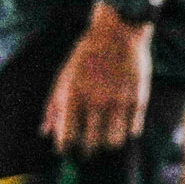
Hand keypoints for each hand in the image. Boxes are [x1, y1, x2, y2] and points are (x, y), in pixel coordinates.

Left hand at [43, 8, 151, 153]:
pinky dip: (127, 131)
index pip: (67, 139)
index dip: (66, 149)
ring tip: (106, 136)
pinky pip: (134, 130)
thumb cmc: (86, 56)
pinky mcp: (139, 99)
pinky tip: (122, 122)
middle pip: (92, 145)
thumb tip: (46, 133)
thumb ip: (53, 106)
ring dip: (109, 143)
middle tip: (87, 147)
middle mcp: (96, 102)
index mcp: (73, 97)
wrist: (117, 32)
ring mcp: (119, 102)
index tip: (67, 149)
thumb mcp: (63, 77)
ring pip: (115, 142)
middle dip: (87, 150)